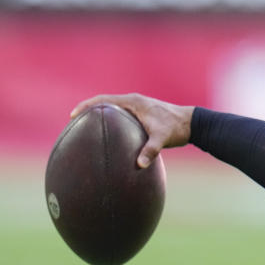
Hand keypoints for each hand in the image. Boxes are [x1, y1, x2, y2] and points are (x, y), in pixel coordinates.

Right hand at [70, 93, 194, 167]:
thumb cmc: (177, 128)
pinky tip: (106, 138)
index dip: (86, 106)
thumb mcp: (163, 138)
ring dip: (99, 117)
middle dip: (88, 112)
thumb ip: (151, 150)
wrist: (191, 124)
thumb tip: (139, 164)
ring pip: (112, 111)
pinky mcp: (141, 117)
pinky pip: (120, 118)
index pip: (104, 100)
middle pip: (104, 104)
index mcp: (133, 102)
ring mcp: (137, 109)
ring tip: (84, 131)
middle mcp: (133, 103)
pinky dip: (111, 125)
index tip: (73, 115)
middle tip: (73, 124)